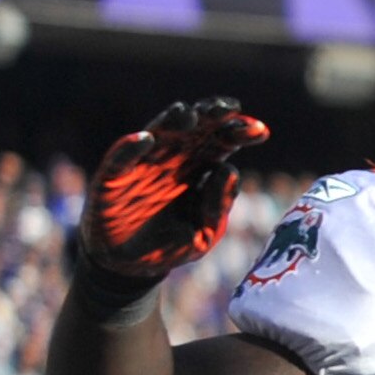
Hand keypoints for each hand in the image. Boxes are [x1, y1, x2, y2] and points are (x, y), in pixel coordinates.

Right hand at [77, 100, 270, 292]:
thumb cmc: (174, 244)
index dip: (240, 132)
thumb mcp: (206, 232)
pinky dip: (130, 148)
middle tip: (228, 109)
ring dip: (172, 122)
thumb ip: (219, 205)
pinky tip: (146, 140)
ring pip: (159, 134)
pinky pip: (120, 158)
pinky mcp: (113, 177)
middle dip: (211, 117)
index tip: (261, 131)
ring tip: (188, 114)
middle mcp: (173, 159)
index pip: (223, 141)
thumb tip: (230, 169)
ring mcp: (143, 165)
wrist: (132, 265)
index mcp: (200, 168)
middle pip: (195, 129)